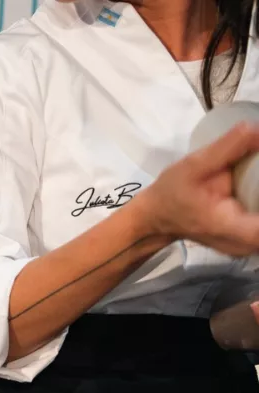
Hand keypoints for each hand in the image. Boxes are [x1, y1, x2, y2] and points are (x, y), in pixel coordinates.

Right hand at [136, 122, 258, 255]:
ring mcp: (251, 248)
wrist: (157, 217)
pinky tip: (255, 187)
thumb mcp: (192, 166)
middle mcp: (246, 245)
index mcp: (232, 227)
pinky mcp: (252, 243)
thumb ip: (227, 148)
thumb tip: (258, 129)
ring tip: (256, 179)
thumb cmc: (172, 193)